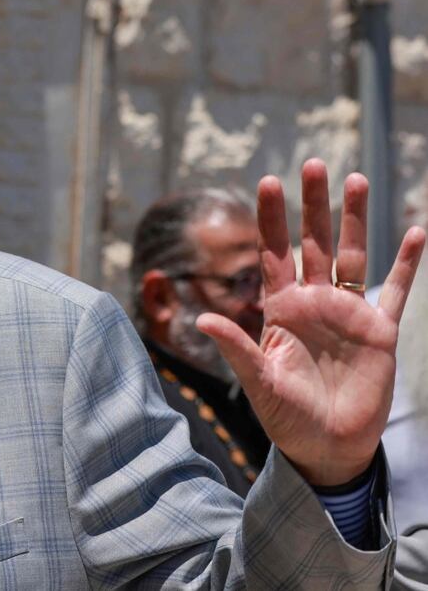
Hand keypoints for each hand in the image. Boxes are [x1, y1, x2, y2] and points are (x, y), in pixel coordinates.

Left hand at [197, 158, 425, 485]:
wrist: (326, 447)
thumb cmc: (286, 417)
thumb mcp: (258, 381)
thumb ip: (236, 347)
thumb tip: (204, 318)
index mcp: (281, 310)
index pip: (273, 254)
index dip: (270, 220)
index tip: (267, 181)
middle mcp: (314, 303)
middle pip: (314, 243)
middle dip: (313, 205)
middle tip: (312, 164)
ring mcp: (348, 314)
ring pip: (353, 256)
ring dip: (355, 219)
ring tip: (357, 179)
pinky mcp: (379, 333)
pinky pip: (397, 291)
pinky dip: (408, 264)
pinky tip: (417, 232)